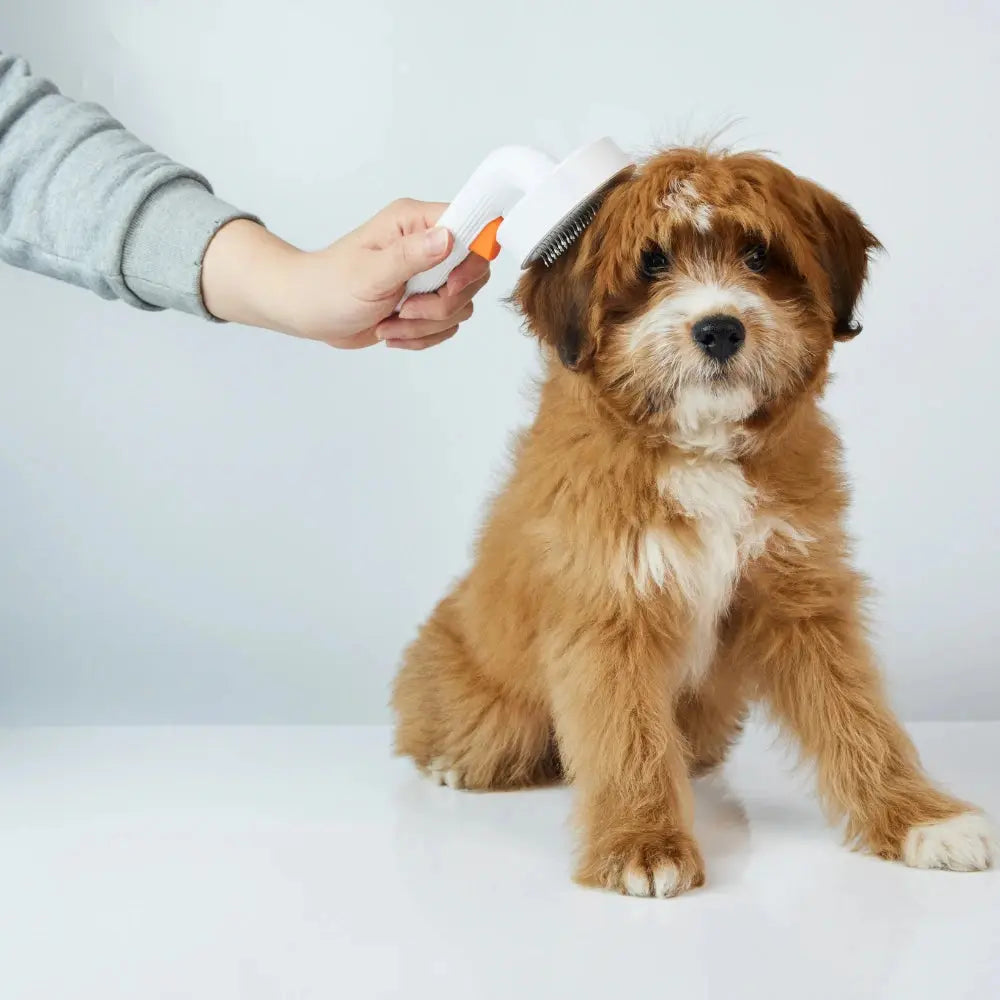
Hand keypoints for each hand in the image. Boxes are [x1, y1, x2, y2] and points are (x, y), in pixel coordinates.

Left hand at [201, 200, 489, 349]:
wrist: (309, 312)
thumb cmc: (328, 286)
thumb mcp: (370, 273)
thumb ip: (411, 256)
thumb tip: (448, 237)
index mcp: (414, 223)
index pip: (470, 227)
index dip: (471, 260)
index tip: (451, 284)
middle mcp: (427, 245)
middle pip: (472, 275)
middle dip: (443, 304)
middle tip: (406, 308)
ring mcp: (428, 276)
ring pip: (460, 306)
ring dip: (426, 325)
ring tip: (391, 321)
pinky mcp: (425, 303)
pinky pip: (446, 326)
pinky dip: (421, 337)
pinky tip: (392, 331)